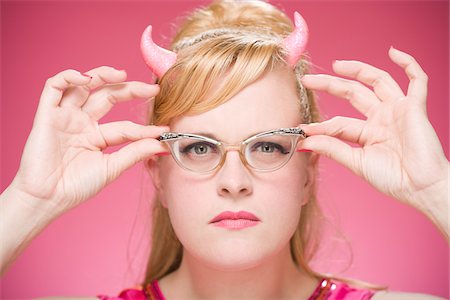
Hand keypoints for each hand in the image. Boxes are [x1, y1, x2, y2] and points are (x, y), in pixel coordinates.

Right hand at [10, 67, 167, 215]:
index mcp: (97, 136)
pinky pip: (54, 87)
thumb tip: (162, 144)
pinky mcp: (47, 114)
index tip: (164, 130)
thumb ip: (135, 152)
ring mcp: (65, 117)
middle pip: (108, 96)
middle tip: (151, 90)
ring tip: (122, 74)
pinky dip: (69, 77)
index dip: (144, 127)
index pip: (125, 125)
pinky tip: (87, 78)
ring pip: (84, 85)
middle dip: (130, 90)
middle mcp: (82, 122)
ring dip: (102, 75)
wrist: (48, 199)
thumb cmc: (77, 186)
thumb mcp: (112, 167)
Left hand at [299, 47, 447, 208]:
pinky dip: (408, 64)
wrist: (420, 188)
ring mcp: (398, 110)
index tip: (302, 129)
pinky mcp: (415, 107)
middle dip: (330, 84)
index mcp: (367, 133)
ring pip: (377, 80)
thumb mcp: (356, 162)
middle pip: (353, 93)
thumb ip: (331, 148)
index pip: (339, 122)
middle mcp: (381, 118)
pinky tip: (393, 52)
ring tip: (336, 64)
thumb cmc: (392, 179)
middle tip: (308, 79)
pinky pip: (417, 80)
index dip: (320, 125)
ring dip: (358, 69)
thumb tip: (304, 141)